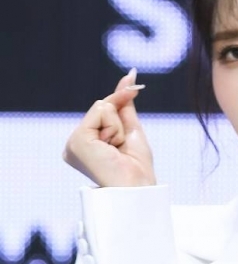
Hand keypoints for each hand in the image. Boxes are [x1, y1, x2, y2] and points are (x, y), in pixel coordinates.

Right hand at [63, 69, 156, 186]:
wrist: (138, 188)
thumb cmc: (136, 167)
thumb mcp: (131, 129)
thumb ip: (124, 104)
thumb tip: (129, 76)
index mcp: (86, 143)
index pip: (103, 110)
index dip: (120, 102)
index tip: (133, 81)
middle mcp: (75, 143)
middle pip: (102, 105)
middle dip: (120, 120)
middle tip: (122, 147)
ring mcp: (73, 142)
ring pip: (102, 107)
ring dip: (119, 127)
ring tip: (117, 151)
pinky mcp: (77, 141)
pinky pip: (102, 112)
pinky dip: (115, 128)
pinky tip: (111, 148)